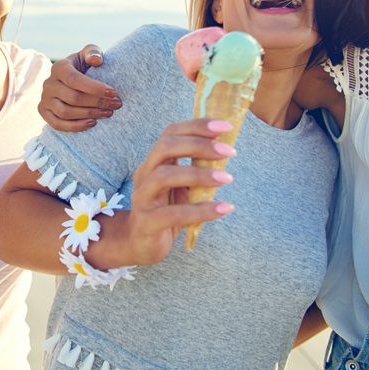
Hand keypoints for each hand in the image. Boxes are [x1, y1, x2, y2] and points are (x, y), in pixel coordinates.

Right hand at [40, 44, 121, 131]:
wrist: (71, 82)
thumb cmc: (84, 67)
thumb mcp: (89, 54)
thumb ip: (93, 52)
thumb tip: (96, 60)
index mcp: (59, 67)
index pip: (75, 79)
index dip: (94, 88)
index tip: (113, 92)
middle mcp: (48, 83)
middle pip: (73, 97)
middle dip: (97, 102)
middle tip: (116, 104)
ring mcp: (45, 99)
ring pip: (66, 112)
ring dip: (89, 114)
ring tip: (108, 113)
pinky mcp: (44, 113)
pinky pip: (58, 124)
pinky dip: (76, 126)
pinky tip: (93, 123)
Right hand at [88, 119, 235, 267]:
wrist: (139, 243)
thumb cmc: (166, 210)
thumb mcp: (181, 186)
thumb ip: (197, 170)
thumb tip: (226, 151)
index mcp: (155, 162)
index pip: (171, 133)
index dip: (197, 126)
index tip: (225, 126)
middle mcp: (145, 174)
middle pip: (165, 148)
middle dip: (198, 145)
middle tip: (228, 151)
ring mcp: (142, 198)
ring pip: (164, 177)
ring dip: (198, 175)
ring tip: (227, 178)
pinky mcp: (146, 223)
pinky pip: (173, 214)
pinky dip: (201, 210)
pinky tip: (224, 208)